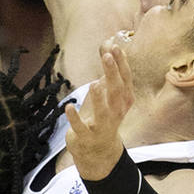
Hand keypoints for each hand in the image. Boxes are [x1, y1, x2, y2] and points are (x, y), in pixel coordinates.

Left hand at [65, 46, 134, 180]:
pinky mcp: (86, 136)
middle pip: (117, 92)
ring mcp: (102, 126)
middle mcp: (116, 112)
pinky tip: (68, 107)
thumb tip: (109, 42)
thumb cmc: (103, 115)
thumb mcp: (107, 91)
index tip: (115, 48)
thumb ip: (108, 68)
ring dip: (99, 99)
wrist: (99, 151)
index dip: (121, 64)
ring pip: (104, 112)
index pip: (125, 79)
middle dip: (113, 74)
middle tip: (107, 56)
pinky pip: (81, 127)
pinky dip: (75, 118)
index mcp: (123, 100)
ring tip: (94, 83)